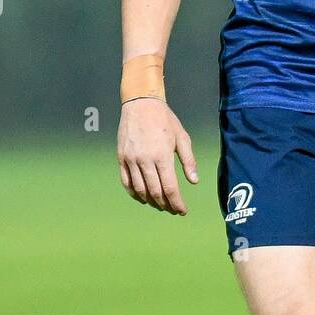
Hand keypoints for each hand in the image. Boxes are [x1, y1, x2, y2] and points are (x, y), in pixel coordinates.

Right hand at [117, 99, 197, 214]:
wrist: (141, 104)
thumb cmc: (165, 120)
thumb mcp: (182, 137)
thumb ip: (188, 161)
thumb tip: (193, 181)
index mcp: (162, 155)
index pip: (170, 188)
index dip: (177, 203)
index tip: (182, 211)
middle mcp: (145, 160)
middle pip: (155, 192)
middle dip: (166, 205)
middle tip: (173, 210)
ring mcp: (131, 159)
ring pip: (140, 190)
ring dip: (151, 202)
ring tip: (160, 205)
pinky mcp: (121, 158)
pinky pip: (126, 182)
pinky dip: (135, 194)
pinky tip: (143, 197)